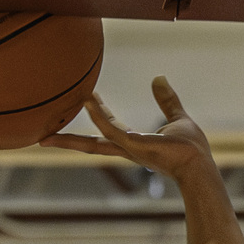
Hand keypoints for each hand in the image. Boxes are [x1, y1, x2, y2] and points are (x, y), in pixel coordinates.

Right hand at [41, 76, 214, 179]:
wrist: (199, 165)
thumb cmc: (192, 150)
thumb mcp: (177, 118)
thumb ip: (166, 100)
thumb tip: (158, 78)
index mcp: (134, 144)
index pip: (106, 136)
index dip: (93, 121)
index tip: (80, 106)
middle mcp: (127, 149)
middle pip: (92, 145)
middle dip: (68, 141)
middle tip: (43, 139)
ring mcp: (129, 149)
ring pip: (98, 135)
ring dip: (80, 127)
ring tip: (62, 115)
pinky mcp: (134, 146)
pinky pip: (112, 129)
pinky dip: (99, 115)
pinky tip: (89, 100)